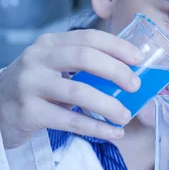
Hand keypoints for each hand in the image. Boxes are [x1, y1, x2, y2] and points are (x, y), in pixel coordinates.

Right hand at [0, 29, 141, 148]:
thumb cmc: (37, 87)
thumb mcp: (54, 66)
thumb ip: (83, 66)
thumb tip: (130, 76)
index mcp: (49, 43)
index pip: (88, 37)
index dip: (117, 46)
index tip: (138, 59)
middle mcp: (38, 59)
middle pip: (84, 58)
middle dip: (115, 71)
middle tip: (135, 86)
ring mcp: (31, 85)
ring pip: (78, 91)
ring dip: (108, 105)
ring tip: (125, 115)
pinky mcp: (29, 112)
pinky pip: (69, 120)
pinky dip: (96, 127)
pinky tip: (114, 133)